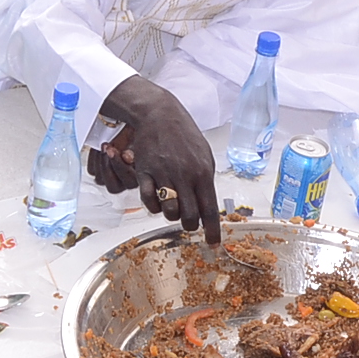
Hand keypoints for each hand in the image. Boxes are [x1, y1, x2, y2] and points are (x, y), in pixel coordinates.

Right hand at [95, 77, 221, 245]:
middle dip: (190, 225)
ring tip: (173, 206)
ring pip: (169, 212)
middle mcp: (184, 176)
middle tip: (189, 221)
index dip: (212, 230)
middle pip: (189, 217)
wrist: (159, 115)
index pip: (210, 209)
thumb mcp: (204, 155)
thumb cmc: (184, 134)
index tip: (214, 243)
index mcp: (203, 173)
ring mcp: (163, 175)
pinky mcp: (144, 173)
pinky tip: (157, 198)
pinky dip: (153, 206)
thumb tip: (208, 206)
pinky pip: (149, 202)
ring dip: (172, 215)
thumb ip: (206, 180)